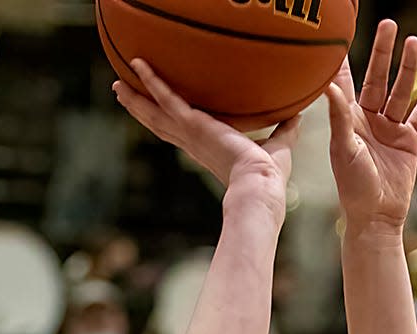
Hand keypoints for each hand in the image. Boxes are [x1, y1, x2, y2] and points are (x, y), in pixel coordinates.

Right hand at [114, 60, 297, 216]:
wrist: (261, 186)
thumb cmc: (270, 177)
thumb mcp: (280, 145)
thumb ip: (286, 128)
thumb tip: (298, 114)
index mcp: (208, 149)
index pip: (183, 133)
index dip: (168, 122)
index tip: (157, 113)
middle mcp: (194, 143)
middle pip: (160, 123)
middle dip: (142, 110)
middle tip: (124, 95)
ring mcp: (190, 134)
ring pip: (155, 113)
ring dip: (136, 99)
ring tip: (117, 85)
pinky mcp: (192, 124)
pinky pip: (167, 98)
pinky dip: (151, 81)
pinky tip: (137, 64)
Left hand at [327, 20, 416, 233]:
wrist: (377, 217)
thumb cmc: (353, 187)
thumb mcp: (343, 150)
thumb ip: (338, 116)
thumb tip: (328, 85)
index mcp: (348, 119)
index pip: (344, 80)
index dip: (343, 58)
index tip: (341, 34)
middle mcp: (369, 119)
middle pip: (377, 77)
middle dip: (383, 52)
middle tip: (388, 24)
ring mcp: (391, 127)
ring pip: (402, 90)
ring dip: (408, 67)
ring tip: (414, 41)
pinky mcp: (411, 139)